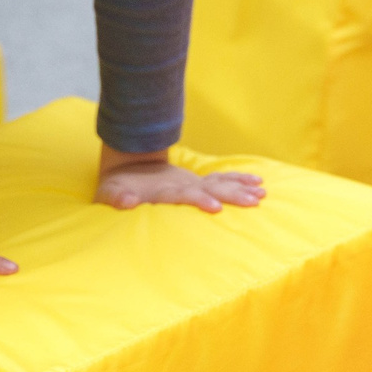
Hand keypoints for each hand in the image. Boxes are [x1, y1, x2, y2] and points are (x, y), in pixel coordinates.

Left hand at [96, 146, 266, 212]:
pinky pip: (222, 181)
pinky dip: (239, 180)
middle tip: (253, 200)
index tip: (216, 207)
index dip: (199, 200)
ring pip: (220, 183)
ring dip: (241, 187)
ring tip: (263, 192)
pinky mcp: (198, 184)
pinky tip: (258, 182)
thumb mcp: (109, 193)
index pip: (185, 195)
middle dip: (231, 194)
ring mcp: (192, 182)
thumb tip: (125, 200)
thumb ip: (116, 197)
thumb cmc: (117, 186)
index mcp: (164, 190)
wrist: (127, 164)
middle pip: (210, 188)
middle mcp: (183, 184)